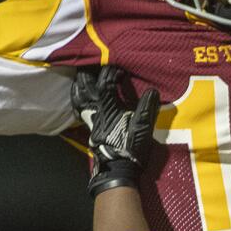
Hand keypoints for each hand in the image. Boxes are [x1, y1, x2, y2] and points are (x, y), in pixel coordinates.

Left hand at [76, 66, 158, 196]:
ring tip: (83, 74)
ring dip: (81, 83)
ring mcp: (90, 119)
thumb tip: (152, 90)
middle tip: (93, 62)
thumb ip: (147, 108)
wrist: (117, 169)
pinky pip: (79, 107)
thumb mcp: (143, 128)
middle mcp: (96, 111)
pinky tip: (81, 95)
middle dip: (88, 72)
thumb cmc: (130, 149)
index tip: (119, 67)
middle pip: (86, 86)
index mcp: (109, 108)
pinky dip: (78, 97)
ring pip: (79, 96)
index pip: (106, 83)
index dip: (111, 72)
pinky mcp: (89, 126)